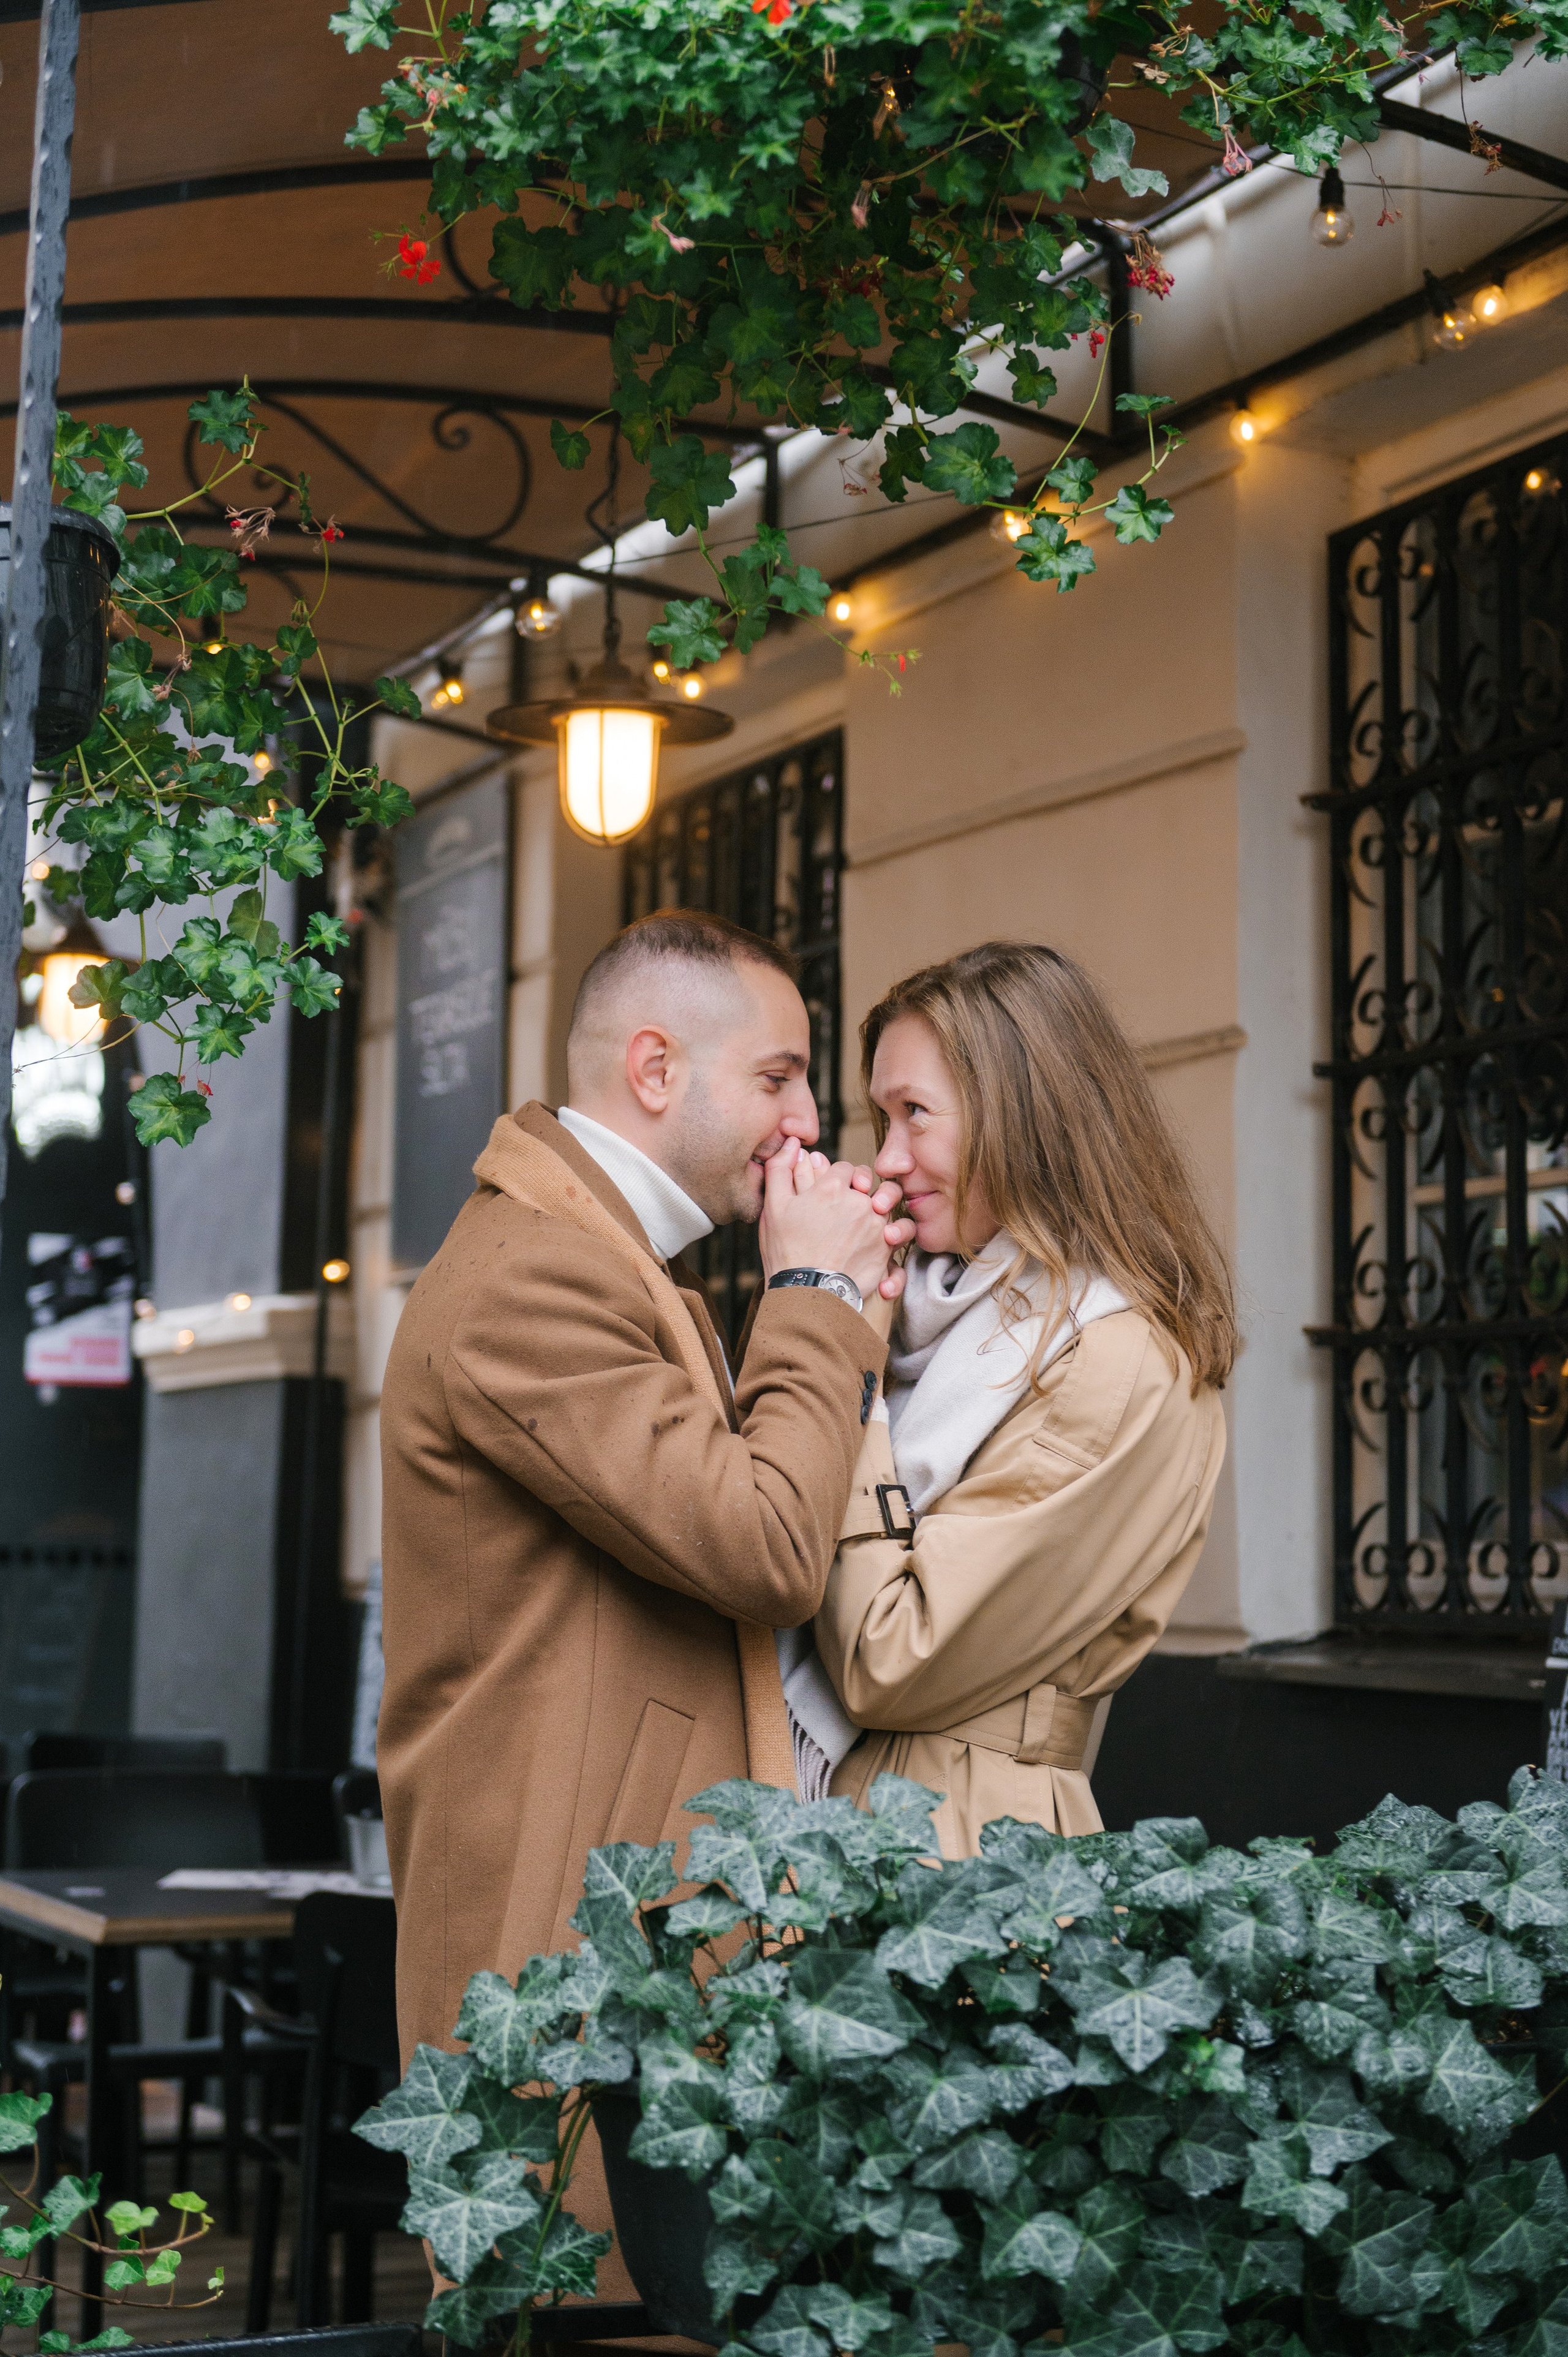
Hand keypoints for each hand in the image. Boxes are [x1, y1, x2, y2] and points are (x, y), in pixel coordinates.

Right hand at [761, 1141, 914, 1301]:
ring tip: (864, 1227)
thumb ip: (780, 1170)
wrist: (806, 1292)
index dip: (837, 1178)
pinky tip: (878, 1250)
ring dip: (878, 1213)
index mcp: (833, 1187)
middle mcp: (860, 1202)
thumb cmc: (787, 1250)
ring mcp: (876, 1226)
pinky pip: (897, 1239)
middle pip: (869, 1185)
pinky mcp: (886, 1250)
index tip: (829, 1192)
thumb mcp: (773, 1207)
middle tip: (848, 1206)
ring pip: (887, 1208)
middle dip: (861, 1190)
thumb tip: (792, 1144)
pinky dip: (890, 1244)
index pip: (844, 1169)